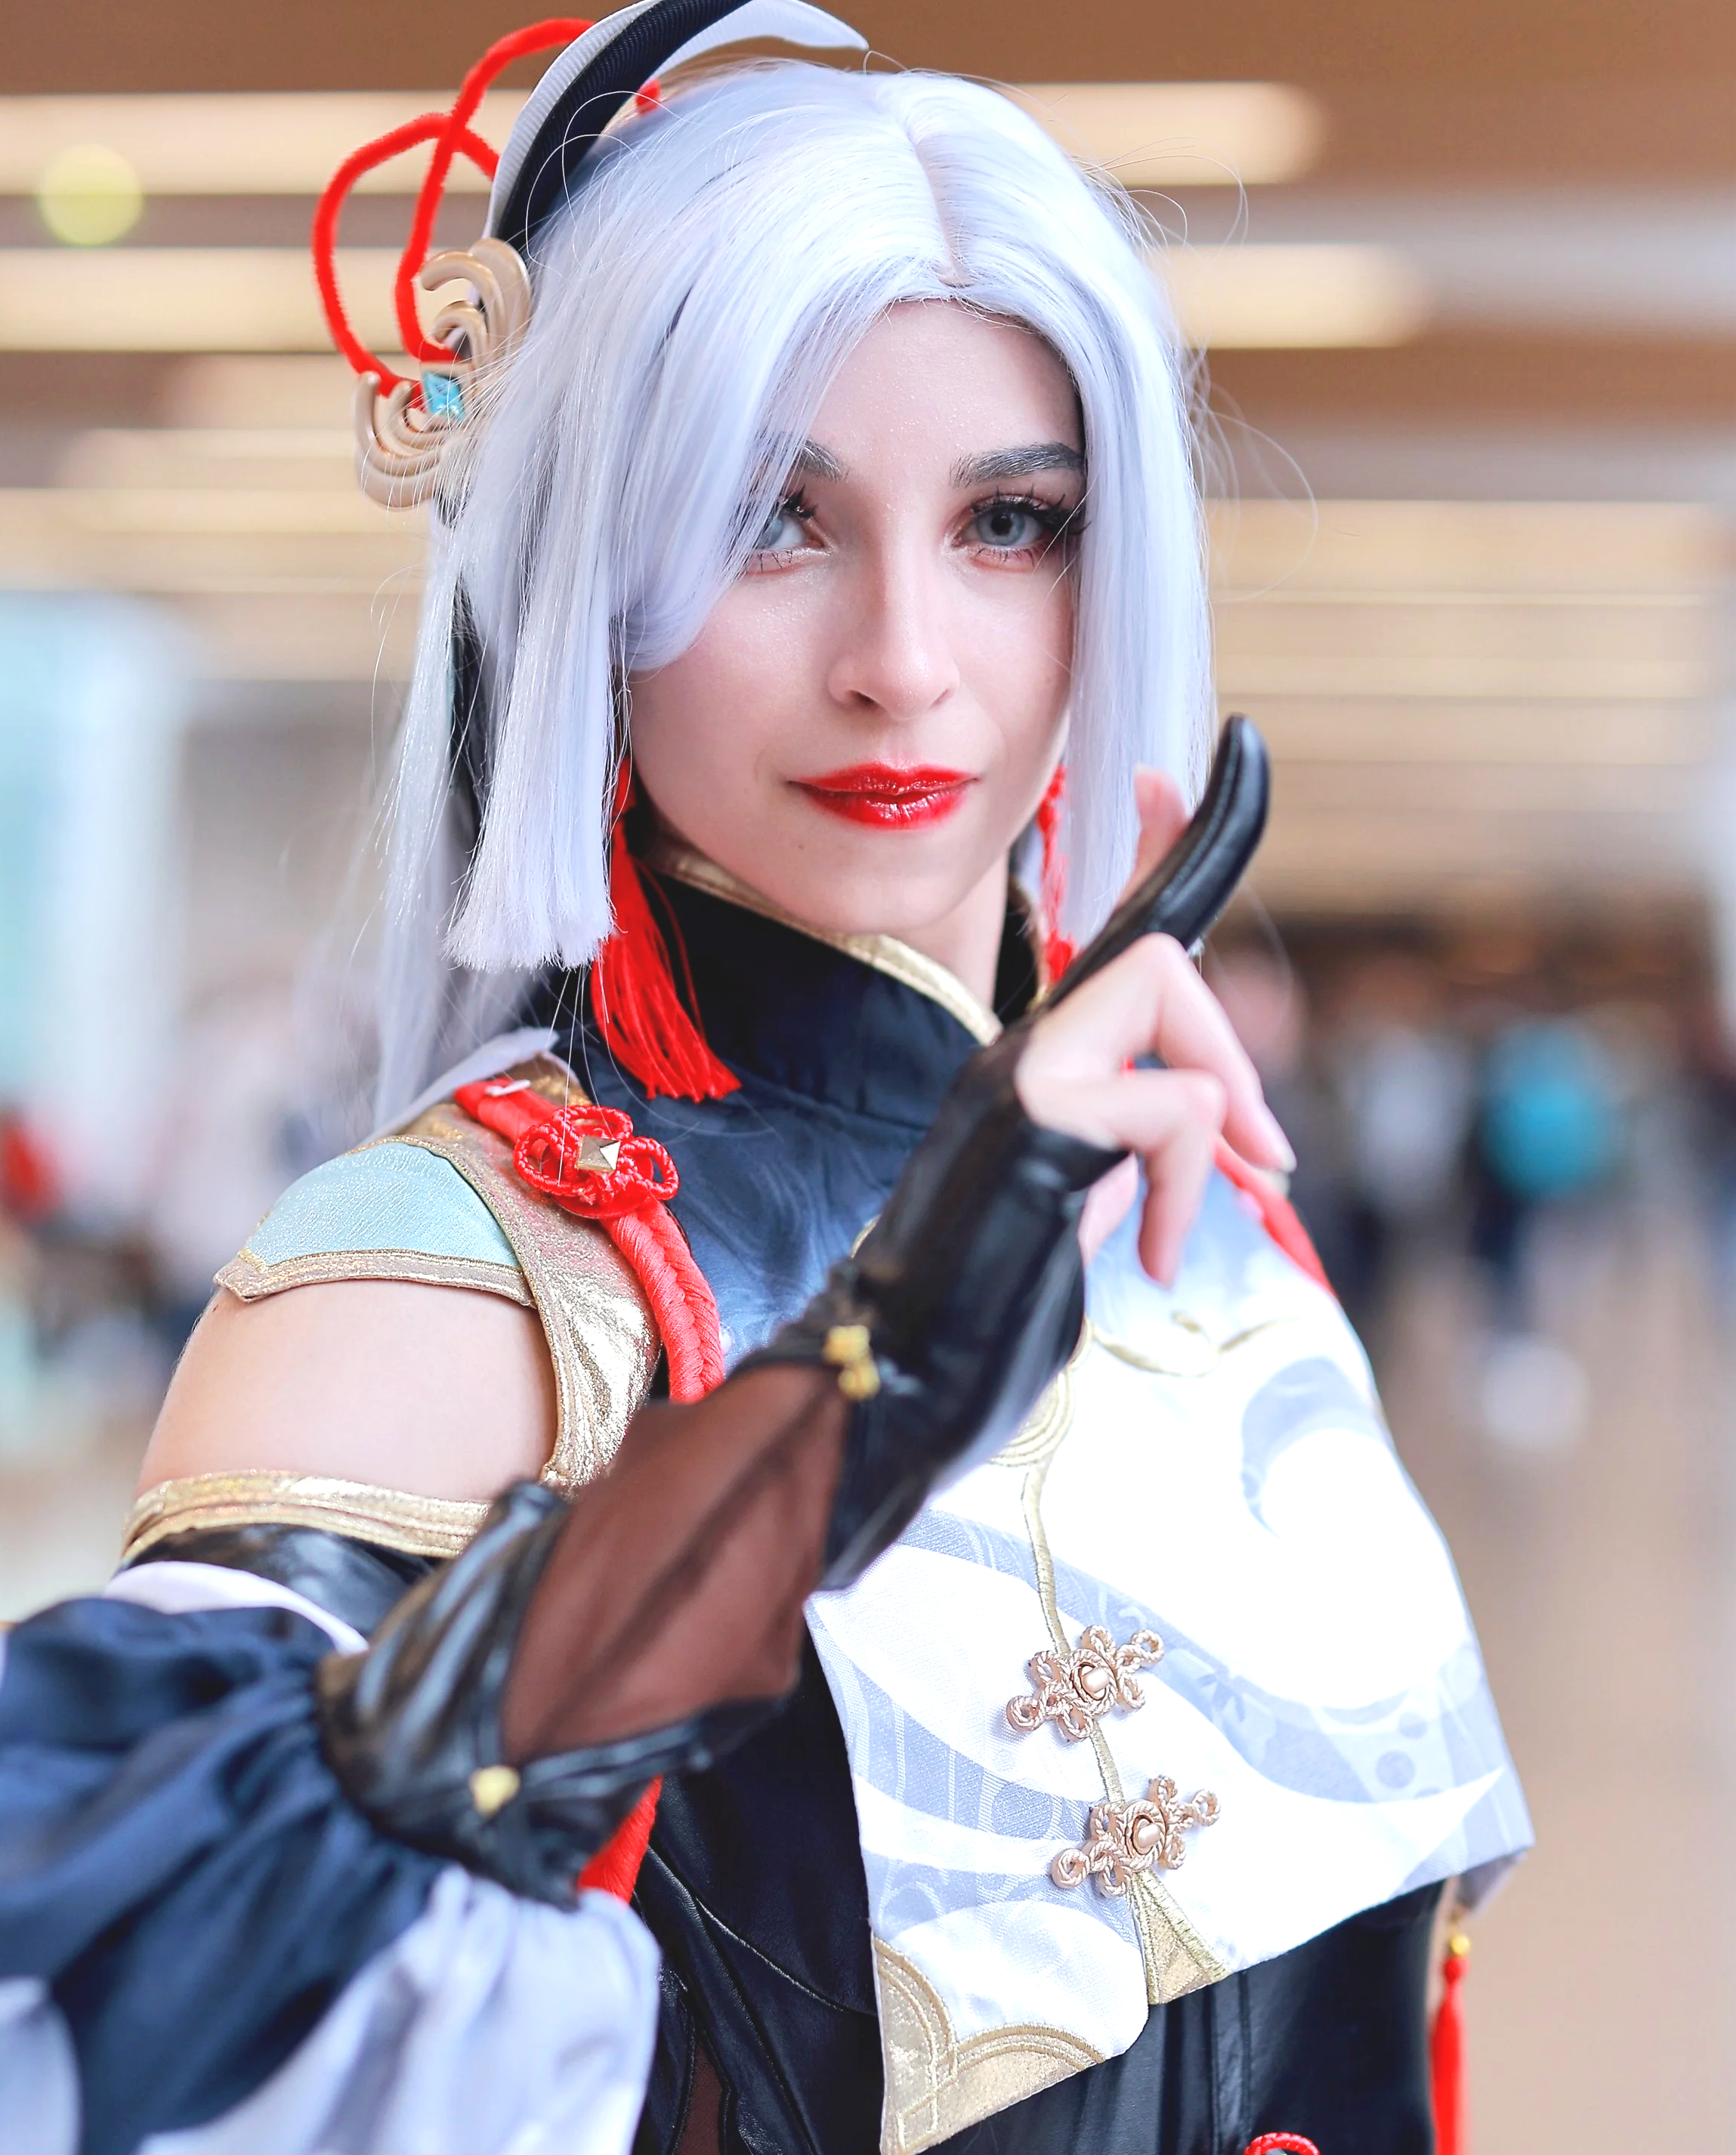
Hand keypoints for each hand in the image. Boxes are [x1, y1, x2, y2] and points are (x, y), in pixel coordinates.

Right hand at [1016, 767, 1291, 1285]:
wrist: (885, 1381)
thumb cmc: (978, 1314)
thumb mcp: (1082, 1211)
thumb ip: (1128, 1153)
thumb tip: (1203, 1123)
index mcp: (1035, 1069)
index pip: (1107, 930)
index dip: (1158, 843)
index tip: (1173, 773)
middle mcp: (1019, 1054)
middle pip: (1159, 949)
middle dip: (1232, 1040)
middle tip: (1269, 1160)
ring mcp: (1018, 1077)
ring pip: (1162, 987)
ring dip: (1221, 1113)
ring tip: (1196, 1220)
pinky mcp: (1033, 1120)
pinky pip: (1172, 1103)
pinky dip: (1188, 1185)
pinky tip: (1149, 1257)